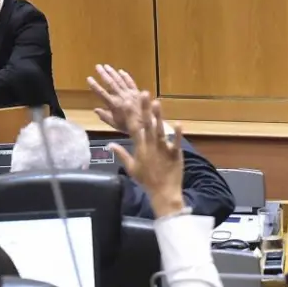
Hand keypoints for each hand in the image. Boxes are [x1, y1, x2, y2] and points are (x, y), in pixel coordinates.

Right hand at [87, 64, 145, 132]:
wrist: (147, 124)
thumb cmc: (130, 126)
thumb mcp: (115, 125)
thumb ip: (105, 117)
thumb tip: (95, 109)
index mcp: (114, 105)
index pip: (102, 93)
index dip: (95, 85)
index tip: (89, 78)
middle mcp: (121, 96)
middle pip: (111, 83)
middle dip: (103, 74)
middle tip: (97, 66)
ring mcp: (130, 93)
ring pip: (120, 80)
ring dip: (112, 72)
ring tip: (106, 66)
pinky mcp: (137, 92)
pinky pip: (131, 82)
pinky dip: (126, 76)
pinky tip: (121, 71)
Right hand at [109, 94, 184, 217]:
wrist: (162, 193)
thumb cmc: (146, 180)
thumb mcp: (130, 168)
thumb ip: (121, 154)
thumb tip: (109, 144)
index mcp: (139, 148)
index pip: (132, 128)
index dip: (130, 115)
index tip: (126, 101)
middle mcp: (150, 146)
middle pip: (146, 125)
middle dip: (145, 109)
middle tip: (144, 93)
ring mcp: (163, 150)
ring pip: (159, 131)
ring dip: (158, 117)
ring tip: (157, 102)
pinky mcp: (175, 154)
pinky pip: (176, 143)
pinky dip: (177, 134)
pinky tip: (178, 123)